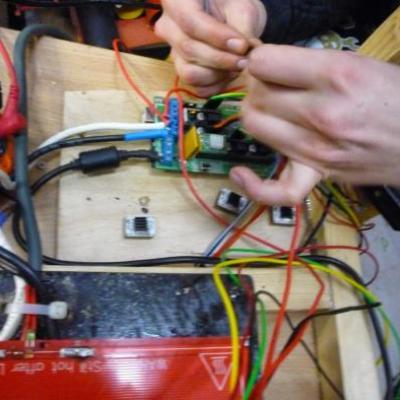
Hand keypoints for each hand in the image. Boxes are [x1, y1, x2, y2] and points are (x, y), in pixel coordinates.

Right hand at [156, 0, 266, 95]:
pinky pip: (196, 87)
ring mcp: (173, 52)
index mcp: (176, 1)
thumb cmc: (233, 6)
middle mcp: (168, 27)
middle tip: (244, 59)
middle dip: (221, 59)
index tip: (242, 45)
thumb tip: (244, 50)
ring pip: (189, 73)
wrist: (229, 18)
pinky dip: (216, 85)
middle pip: (189, 49)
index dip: (217, 37)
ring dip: (217, 75)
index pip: (190, 22)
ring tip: (236, 66)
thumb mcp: (241, 7)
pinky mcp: (184, 71)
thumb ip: (242, 27)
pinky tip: (229, 74)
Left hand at [230, 45, 399, 204]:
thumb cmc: (394, 97)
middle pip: (256, 95)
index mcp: (335, 74)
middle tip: (270, 88)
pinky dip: (253, 186)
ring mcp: (317, 149)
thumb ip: (311, 65)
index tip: (266, 66)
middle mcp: (322, 113)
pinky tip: (239, 173)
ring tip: (271, 113)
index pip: (263, 63)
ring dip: (256, 117)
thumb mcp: (359, 64)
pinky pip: (277, 191)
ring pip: (255, 127)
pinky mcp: (319, 175)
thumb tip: (267, 67)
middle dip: (258, 87)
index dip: (259, 62)